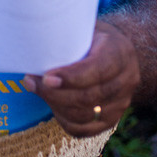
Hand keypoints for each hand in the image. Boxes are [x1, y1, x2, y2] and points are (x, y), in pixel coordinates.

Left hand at [22, 18, 140, 136]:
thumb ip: (65, 36)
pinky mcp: (112, 119)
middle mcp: (126, 79)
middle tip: (31, 82)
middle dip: (55, 93)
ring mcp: (122, 102)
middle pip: (89, 96)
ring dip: (56, 106)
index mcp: (120, 52)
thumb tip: (30, 44)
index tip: (46, 78)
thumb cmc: (92, 36)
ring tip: (37, 90)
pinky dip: (64, 119)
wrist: (117, 53)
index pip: (98, 69)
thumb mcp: (85, 27)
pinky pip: (85, 129)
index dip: (71, 77)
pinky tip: (51, 105)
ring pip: (85, 115)